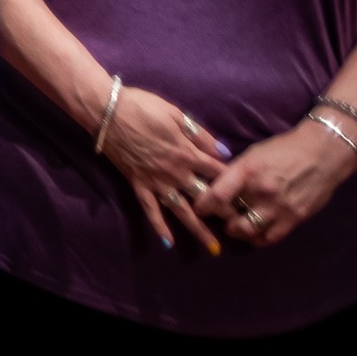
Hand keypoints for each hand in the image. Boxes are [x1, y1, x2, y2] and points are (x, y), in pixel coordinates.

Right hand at [99, 86, 233, 251]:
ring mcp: (156, 181)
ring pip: (181, 210)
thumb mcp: (176, 114)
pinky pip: (150, 210)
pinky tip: (168, 243)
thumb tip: (225, 152)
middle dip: (224, 213)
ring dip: (198, 230)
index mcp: (187, 153)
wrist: (107, 111)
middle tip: (242, 229)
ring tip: (214, 248)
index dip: (235, 183)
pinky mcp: (138, 184)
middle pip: (205, 197)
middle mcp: (175, 173)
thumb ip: (200, 135)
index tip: (248, 196)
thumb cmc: (143, 107)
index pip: (218, 172)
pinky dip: (159, 227)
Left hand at [198, 115, 356, 249]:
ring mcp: (279, 207)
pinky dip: (258, 239)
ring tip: (236, 225)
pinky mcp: (294, 219)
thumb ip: (236, 172)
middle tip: (221, 216)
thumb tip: (215, 186)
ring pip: (248, 232)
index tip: (199, 208)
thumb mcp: (254, 153)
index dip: (203, 206)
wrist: (322, 154)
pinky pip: (270, 238)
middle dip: (221, 219)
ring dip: (238, 231)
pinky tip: (255, 232)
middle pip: (230, 218)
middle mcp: (262, 192)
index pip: (217, 195)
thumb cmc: (284, 149)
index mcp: (247, 170)